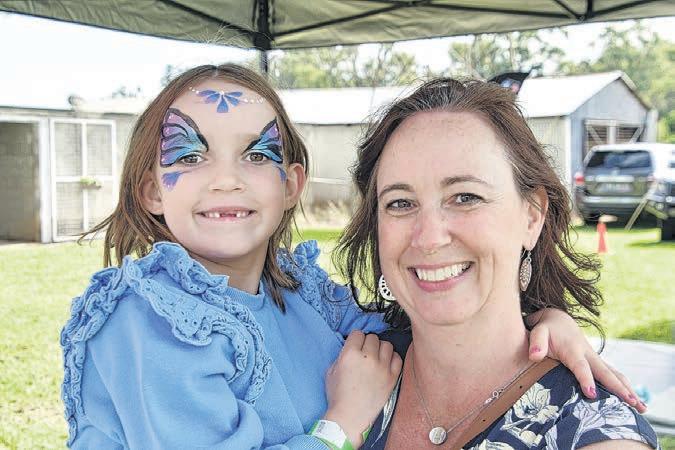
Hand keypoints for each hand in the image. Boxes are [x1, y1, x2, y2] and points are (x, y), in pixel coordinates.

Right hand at [323, 331, 402, 447]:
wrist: (350, 417)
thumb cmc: (338, 396)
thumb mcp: (331, 370)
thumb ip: (342, 355)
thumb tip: (353, 347)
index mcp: (350, 354)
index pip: (358, 333)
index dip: (356, 340)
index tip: (355, 346)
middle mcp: (367, 358)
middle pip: (373, 337)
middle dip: (368, 344)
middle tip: (365, 354)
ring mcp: (382, 367)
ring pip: (387, 345)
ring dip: (380, 350)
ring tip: (376, 359)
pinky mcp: (392, 377)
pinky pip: (397, 358)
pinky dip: (392, 359)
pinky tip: (385, 365)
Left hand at [526, 308, 645, 412]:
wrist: (558, 319)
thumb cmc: (546, 328)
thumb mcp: (538, 331)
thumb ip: (536, 342)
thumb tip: (534, 356)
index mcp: (573, 350)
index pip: (581, 366)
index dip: (586, 379)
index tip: (592, 394)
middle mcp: (588, 355)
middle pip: (605, 373)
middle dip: (618, 388)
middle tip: (632, 403)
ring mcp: (595, 359)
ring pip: (614, 374)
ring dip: (627, 390)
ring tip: (641, 408)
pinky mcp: (597, 363)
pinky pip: (612, 375)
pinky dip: (624, 386)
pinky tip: (633, 401)